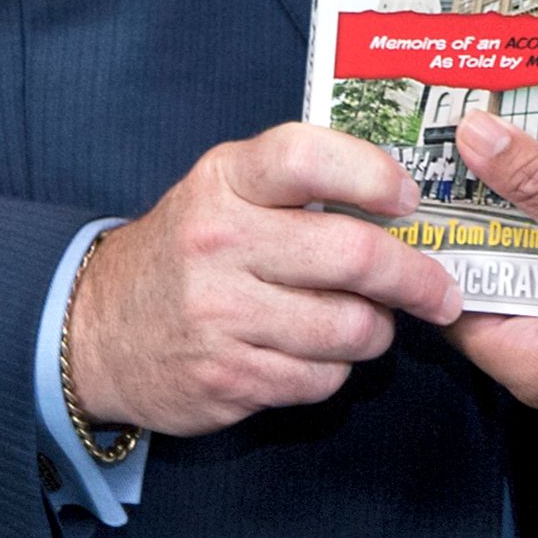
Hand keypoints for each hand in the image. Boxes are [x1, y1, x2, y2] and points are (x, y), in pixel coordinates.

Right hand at [66, 122, 462, 437]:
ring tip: (372, 321)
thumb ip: (297, 182)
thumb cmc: (187, 249)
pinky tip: (319, 352)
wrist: (96, 329)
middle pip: (352, 256)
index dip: (373, 174)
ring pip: (348, 328)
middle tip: (440, 288)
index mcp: (226, 180)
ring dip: (377, 330)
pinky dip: (336, 369)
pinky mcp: (227, 378)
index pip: (308, 158)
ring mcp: (221, 316)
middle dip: (415, 277)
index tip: (408, 198)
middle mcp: (221, 242)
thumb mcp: (224, 188)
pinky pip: (320, 379)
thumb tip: (399, 195)